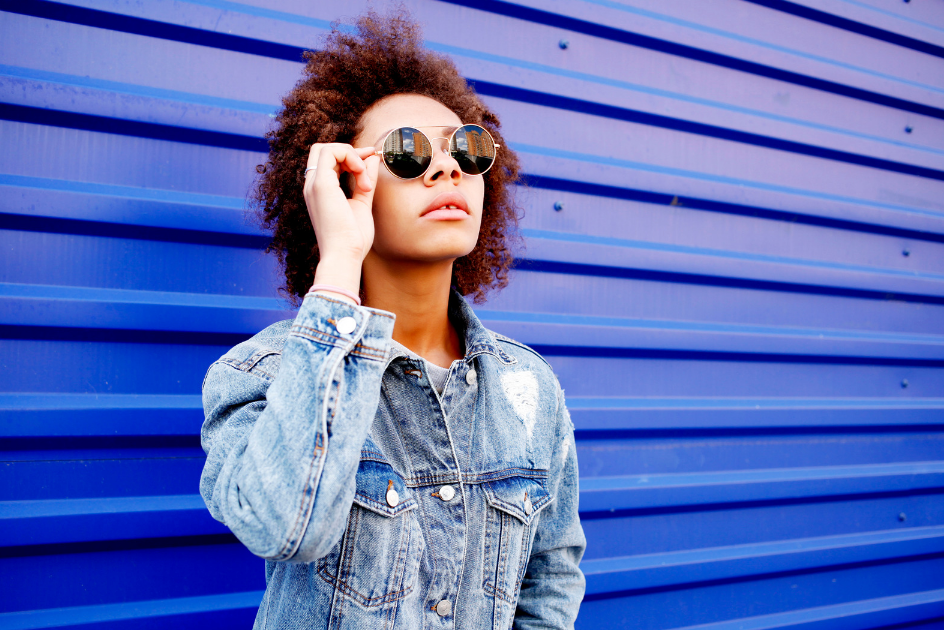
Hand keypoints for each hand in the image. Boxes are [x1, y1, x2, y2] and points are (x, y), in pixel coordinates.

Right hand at [303, 143, 380, 295]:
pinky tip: (362, 178)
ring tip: (365, 182)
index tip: (371, 160)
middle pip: (324, 150)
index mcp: (320, 191)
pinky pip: (331, 152)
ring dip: (352, 156)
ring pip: (327, 148)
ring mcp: (314, 184)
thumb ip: (365, 180)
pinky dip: (351, 158)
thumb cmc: (353, 238)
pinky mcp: (321, 184)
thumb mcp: (362, 202)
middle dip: (350, 152)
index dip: (350, 155)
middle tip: (368, 165)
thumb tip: (372, 159)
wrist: (345, 256)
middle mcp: (312, 186)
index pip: (328, 160)